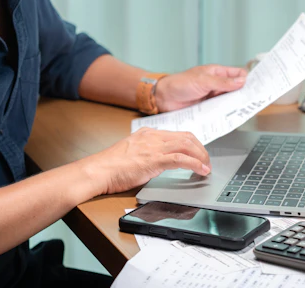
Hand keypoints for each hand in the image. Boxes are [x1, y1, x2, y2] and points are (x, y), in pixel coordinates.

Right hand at [82, 128, 210, 194]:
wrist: (98, 171)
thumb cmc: (110, 167)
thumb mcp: (132, 154)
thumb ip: (146, 154)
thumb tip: (158, 163)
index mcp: (147, 134)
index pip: (177, 134)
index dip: (192, 144)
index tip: (198, 153)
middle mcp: (153, 137)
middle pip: (186, 137)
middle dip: (200, 149)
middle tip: (206, 161)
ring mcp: (154, 147)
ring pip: (187, 145)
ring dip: (201, 156)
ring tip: (207, 167)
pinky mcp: (154, 160)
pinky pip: (181, 159)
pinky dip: (195, 164)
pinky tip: (201, 171)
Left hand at [154, 64, 247, 112]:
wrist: (164, 98)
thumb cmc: (180, 83)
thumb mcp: (203, 81)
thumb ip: (222, 82)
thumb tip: (242, 81)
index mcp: (217, 73)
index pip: (238, 74)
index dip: (248, 79)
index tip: (257, 87)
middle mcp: (216, 85)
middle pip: (236, 89)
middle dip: (243, 94)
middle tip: (253, 101)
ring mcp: (212, 97)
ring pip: (229, 101)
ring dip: (234, 106)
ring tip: (243, 110)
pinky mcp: (208, 109)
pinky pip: (220, 111)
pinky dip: (225, 114)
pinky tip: (230, 118)